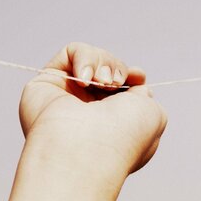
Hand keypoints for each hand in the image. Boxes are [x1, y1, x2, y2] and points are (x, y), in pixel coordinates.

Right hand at [19, 42, 166, 182]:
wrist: (85, 148)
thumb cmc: (123, 136)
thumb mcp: (153, 115)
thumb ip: (145, 95)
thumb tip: (134, 81)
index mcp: (115, 125)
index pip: (125, 89)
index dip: (133, 76)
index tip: (137, 77)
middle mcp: (90, 112)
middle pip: (109, 70)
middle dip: (117, 69)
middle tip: (114, 83)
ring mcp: (68, 99)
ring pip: (92, 59)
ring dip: (103, 64)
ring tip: (102, 82)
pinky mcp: (46, 84)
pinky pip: (71, 52)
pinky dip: (84, 58)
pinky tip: (83, 79)